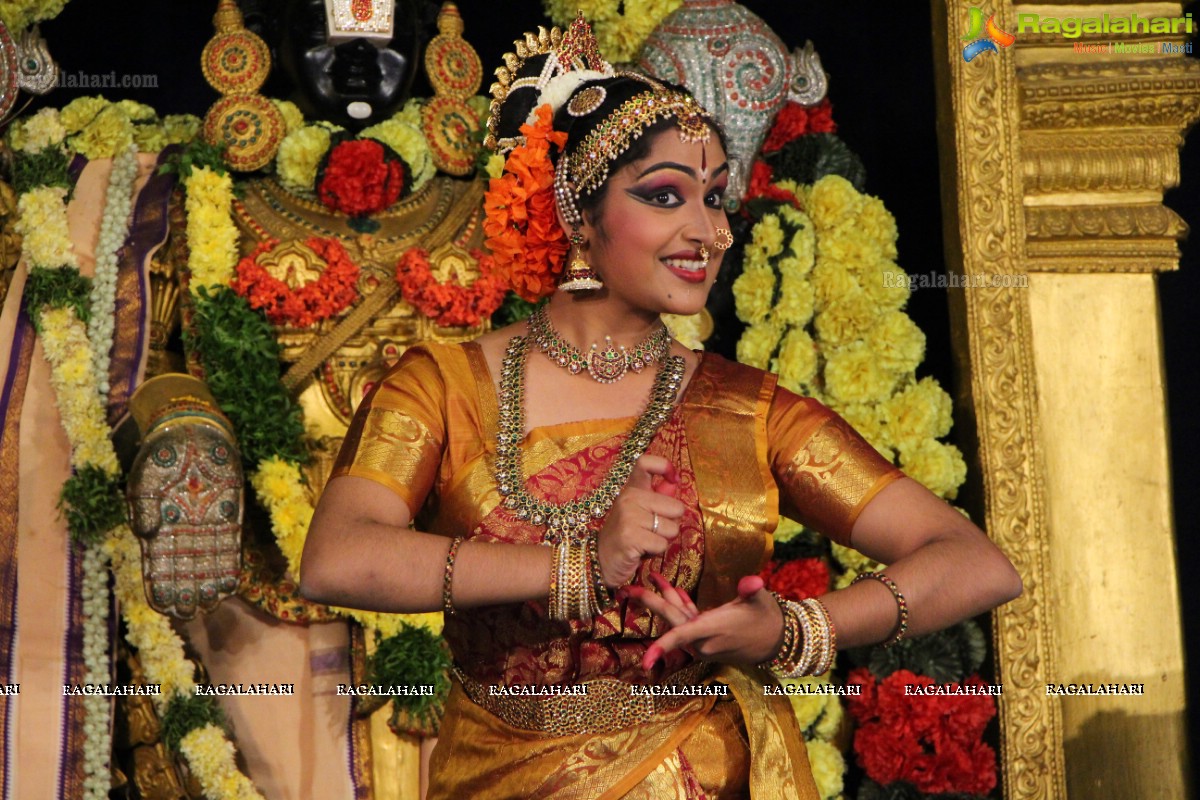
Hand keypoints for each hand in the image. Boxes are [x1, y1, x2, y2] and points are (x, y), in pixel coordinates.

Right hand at [595, 454, 684, 586]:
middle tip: (651, 531)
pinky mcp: (630, 536)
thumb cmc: (625, 537)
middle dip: (671, 524)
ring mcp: (628, 516)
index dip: (665, 466)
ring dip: (663, 540)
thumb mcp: (639, 514)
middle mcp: (628, 498)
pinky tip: (640, 551)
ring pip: (672, 529)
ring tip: (644, 541)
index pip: (645, 463)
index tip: (674, 479)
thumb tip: (673, 484)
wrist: (600, 561)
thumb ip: (657, 499)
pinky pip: (662, 544)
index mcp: (631, 489)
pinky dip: (655, 552)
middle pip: (676, 508)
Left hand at [637, 575, 784, 670]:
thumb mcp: (760, 601)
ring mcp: (704, 642)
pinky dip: (681, 608)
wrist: (777, 641)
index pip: (682, 637)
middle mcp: (704, 641)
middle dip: (651, 603)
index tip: (645, 661)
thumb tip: (753, 581)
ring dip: (667, 600)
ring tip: (654, 578)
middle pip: (672, 622)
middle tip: (628, 589)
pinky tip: (675, 592)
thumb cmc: (767, 619)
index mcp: (713, 630)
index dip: (662, 647)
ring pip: (679, 621)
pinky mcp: (706, 640)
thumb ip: (751, 590)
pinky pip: (687, 624)